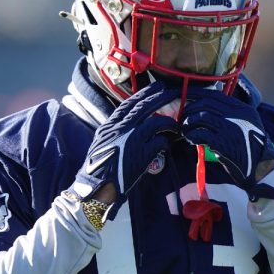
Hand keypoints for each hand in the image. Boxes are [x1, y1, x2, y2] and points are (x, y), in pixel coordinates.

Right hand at [70, 81, 180, 218]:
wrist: (96, 187)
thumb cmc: (98, 167)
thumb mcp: (102, 142)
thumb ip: (116, 131)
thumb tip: (131, 124)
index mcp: (110, 125)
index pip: (130, 103)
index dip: (144, 94)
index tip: (156, 87)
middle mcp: (121, 128)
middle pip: (145, 107)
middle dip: (161, 97)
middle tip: (174, 92)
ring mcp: (132, 140)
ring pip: (157, 122)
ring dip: (170, 123)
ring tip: (177, 126)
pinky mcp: (142, 154)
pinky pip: (160, 142)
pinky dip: (166, 142)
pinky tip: (168, 145)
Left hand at [181, 88, 273, 201]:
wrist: (260, 168)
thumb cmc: (249, 147)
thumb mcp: (246, 124)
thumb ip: (230, 113)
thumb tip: (204, 106)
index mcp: (242, 109)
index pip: (214, 94)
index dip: (197, 95)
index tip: (185, 99)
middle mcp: (237, 115)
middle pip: (205, 104)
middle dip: (190, 109)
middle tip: (183, 117)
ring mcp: (230, 129)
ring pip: (201, 117)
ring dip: (189, 123)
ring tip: (186, 129)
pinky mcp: (223, 144)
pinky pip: (200, 134)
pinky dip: (192, 135)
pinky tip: (191, 138)